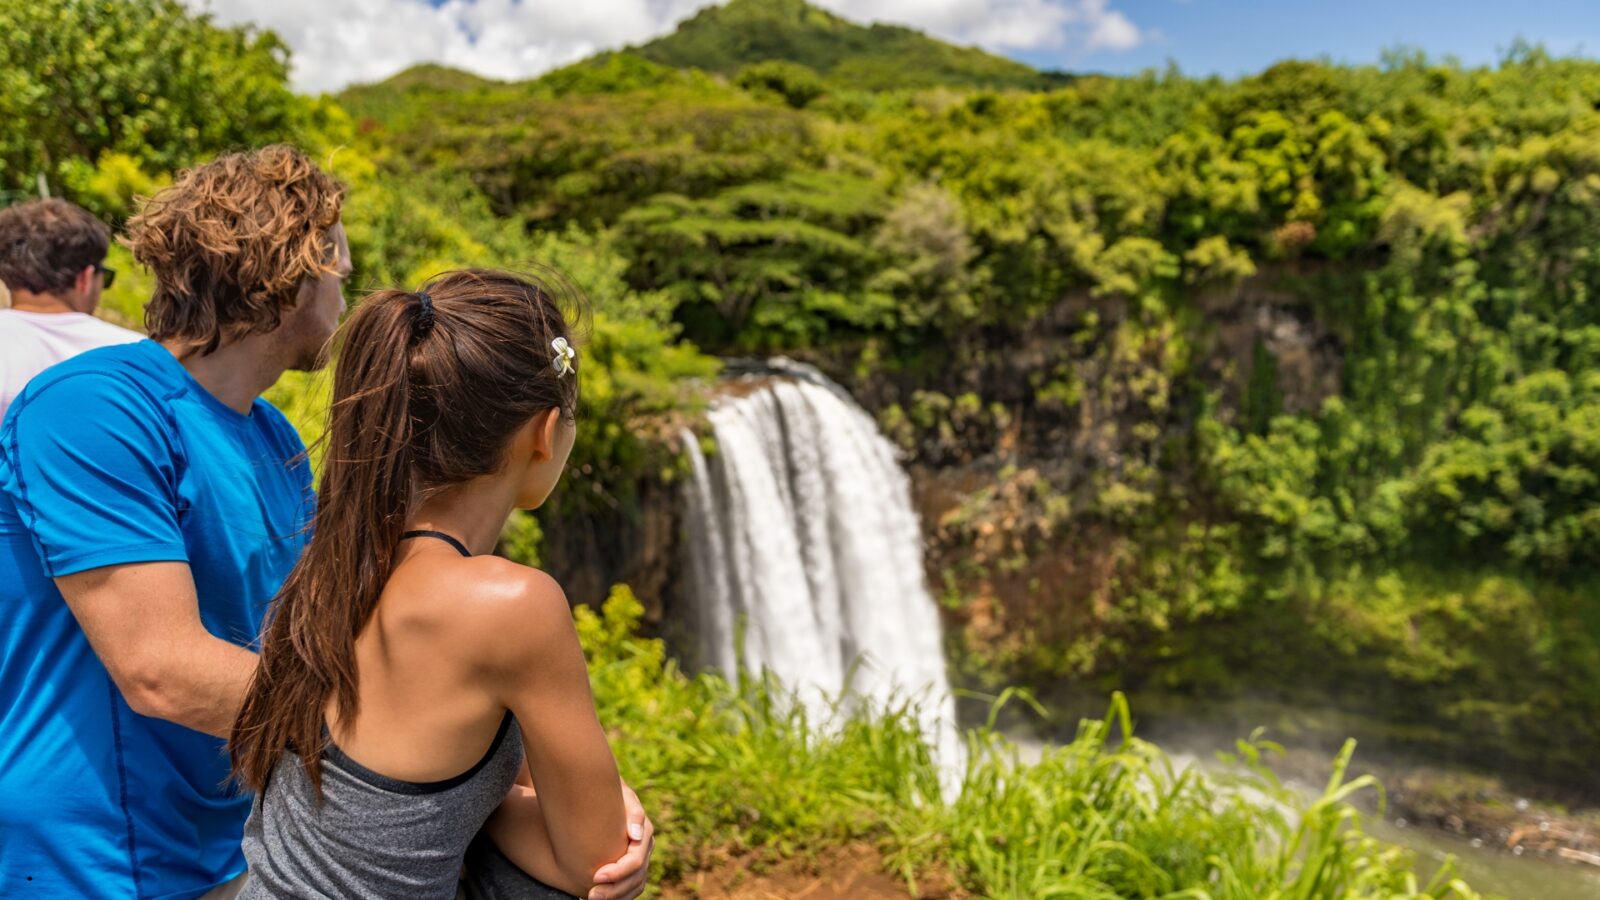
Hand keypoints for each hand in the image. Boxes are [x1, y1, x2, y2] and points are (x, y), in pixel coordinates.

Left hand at [589, 781, 653, 899]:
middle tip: (591, 895)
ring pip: (635, 886)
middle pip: (635, 878)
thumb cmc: (609, 793)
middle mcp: (645, 848)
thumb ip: (632, 811)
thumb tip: (635, 834)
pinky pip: (631, 887)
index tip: (595, 876)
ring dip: (616, 897)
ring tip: (591, 898)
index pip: (635, 861)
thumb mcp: (621, 795)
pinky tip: (601, 898)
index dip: (617, 872)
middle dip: (614, 890)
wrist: (602, 793)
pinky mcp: (632, 866)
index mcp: (645, 833)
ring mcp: (641, 858)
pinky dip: (619, 896)